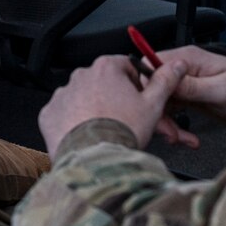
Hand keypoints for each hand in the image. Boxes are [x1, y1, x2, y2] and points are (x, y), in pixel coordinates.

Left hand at [38, 55, 182, 152]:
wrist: (95, 160)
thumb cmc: (123, 132)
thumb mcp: (153, 105)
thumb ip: (164, 80)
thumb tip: (175, 65)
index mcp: (106, 68)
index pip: (125, 66)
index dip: (136, 84)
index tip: (139, 100)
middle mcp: (81, 76)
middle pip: (103, 82)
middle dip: (114, 97)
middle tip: (124, 119)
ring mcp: (63, 94)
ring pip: (83, 97)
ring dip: (93, 109)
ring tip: (105, 130)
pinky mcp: (49, 113)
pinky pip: (64, 114)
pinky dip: (73, 122)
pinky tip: (87, 135)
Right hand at [150, 46, 225, 144]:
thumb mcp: (222, 91)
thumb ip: (193, 87)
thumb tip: (167, 82)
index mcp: (189, 58)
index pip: (152, 63)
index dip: (148, 86)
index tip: (154, 108)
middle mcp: (183, 68)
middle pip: (153, 86)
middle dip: (156, 110)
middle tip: (169, 132)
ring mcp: (183, 83)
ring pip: (158, 101)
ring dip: (165, 122)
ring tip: (179, 138)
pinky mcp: (186, 96)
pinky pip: (169, 110)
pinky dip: (173, 125)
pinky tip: (184, 137)